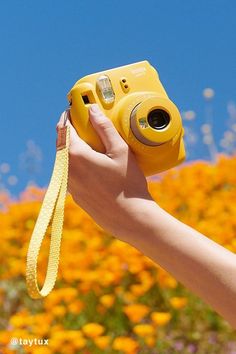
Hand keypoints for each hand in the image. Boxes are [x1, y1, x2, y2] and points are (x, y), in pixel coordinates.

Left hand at [57, 104, 153, 241]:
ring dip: (72, 147)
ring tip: (88, 141)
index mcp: (76, 156)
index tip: (74, 108)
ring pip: (65, 158)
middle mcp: (67, 170)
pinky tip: (92, 163)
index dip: (68, 116)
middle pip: (61, 143)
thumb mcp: (120, 151)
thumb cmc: (128, 184)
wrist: (130, 218)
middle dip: (69, 130)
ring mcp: (69, 185)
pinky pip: (70, 172)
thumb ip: (104, 128)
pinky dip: (76, 162)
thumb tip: (92, 111)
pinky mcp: (75, 195)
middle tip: (81, 122)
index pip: (64, 128)